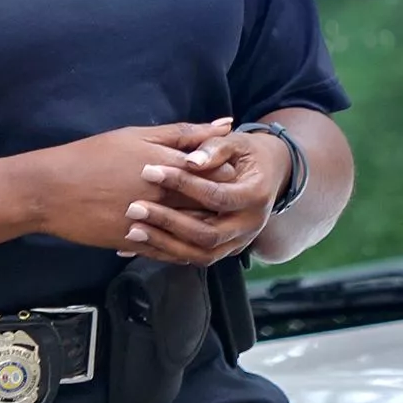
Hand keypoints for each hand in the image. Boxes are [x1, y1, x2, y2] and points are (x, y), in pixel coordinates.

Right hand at [16, 121, 234, 250]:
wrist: (50, 190)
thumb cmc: (93, 156)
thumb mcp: (138, 136)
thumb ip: (184, 133)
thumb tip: (225, 124)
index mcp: (166, 165)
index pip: (218, 173)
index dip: (227, 173)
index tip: (226, 171)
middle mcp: (162, 196)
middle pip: (211, 204)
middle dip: (221, 201)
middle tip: (224, 196)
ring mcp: (149, 223)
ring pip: (194, 232)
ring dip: (205, 226)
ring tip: (209, 218)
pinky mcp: (135, 243)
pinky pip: (169, 251)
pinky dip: (180, 246)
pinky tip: (185, 239)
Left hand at [125, 127, 281, 264]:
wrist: (269, 175)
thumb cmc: (248, 154)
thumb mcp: (237, 143)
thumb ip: (215, 147)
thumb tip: (191, 161)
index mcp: (256, 196)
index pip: (216, 196)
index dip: (183, 184)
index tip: (149, 171)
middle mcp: (250, 226)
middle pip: (208, 235)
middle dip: (169, 222)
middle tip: (135, 207)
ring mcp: (238, 242)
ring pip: (200, 254)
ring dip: (165, 243)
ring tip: (133, 229)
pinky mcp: (225, 251)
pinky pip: (194, 259)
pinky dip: (166, 253)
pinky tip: (140, 243)